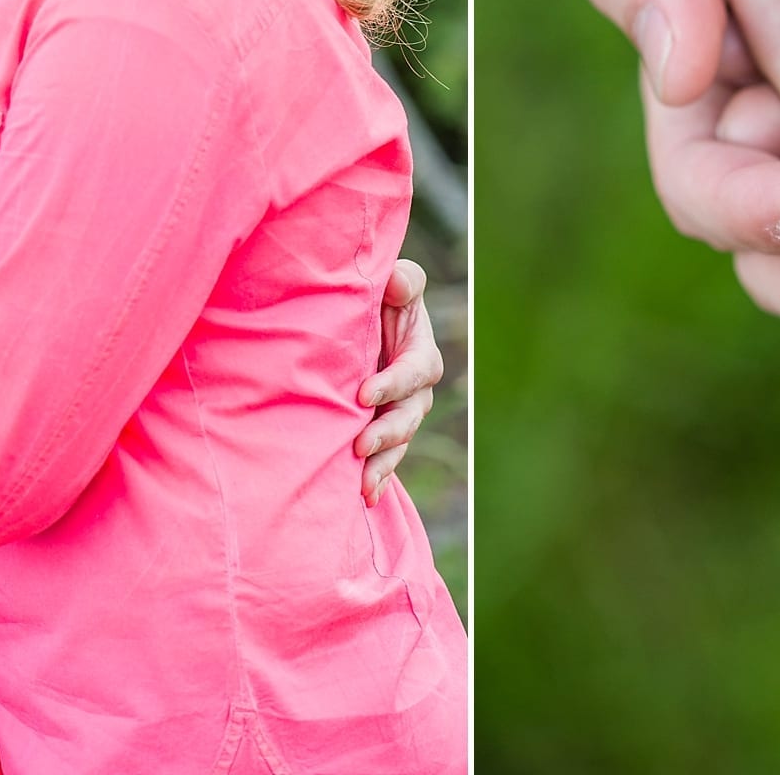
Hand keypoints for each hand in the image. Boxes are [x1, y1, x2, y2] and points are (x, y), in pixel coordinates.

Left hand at [356, 259, 446, 502]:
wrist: (357, 328)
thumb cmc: (377, 301)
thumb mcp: (392, 286)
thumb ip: (402, 281)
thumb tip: (397, 282)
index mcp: (421, 354)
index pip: (415, 371)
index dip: (393, 383)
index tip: (363, 393)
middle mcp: (417, 390)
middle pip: (410, 416)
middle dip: (387, 433)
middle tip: (360, 445)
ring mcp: (401, 415)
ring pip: (398, 443)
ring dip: (382, 464)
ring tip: (362, 483)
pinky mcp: (384, 432)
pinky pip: (386, 459)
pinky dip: (377, 479)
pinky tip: (365, 497)